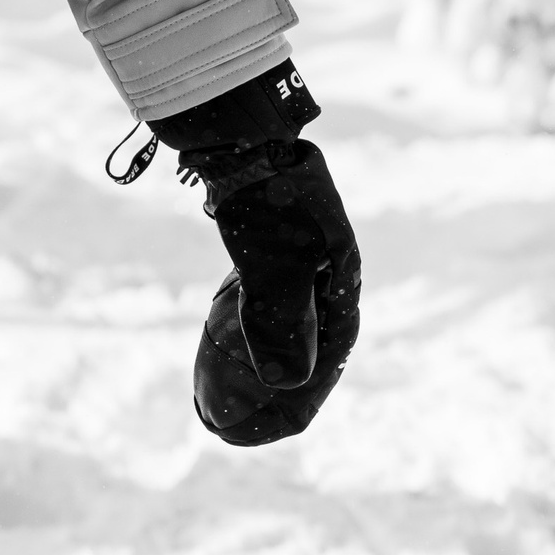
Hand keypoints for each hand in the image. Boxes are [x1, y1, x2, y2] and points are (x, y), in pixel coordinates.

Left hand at [190, 139, 360, 443]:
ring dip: (257, 355)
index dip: (302, 398)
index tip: (273, 428)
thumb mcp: (270, 260)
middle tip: (236, 420)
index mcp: (340, 277)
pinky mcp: (269, 238)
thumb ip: (279, 321)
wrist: (234, 127)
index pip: (331, 356)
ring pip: (281, 319)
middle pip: (306, 342)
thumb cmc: (259, 192)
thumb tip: (284, 389)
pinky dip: (242, 321)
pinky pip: (261, 295)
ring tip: (219, 390)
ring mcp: (297, 252)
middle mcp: (325, 268)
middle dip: (278, 386)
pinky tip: (214, 338)